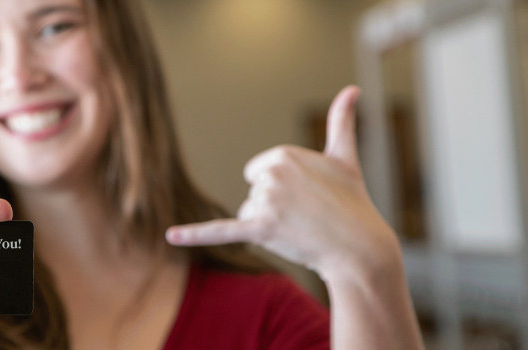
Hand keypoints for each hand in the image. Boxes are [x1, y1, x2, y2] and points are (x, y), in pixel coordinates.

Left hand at [166, 86, 400, 278]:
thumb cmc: (352, 201)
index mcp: (282, 155)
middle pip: (251, 193)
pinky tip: (170, 236)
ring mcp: (265, 203)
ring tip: (299, 228)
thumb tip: (352, 88)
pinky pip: (220, 230)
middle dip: (273, 207)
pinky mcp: (259, 231)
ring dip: (267, 225)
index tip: (306, 194)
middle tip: (306, 214)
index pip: (256, 172)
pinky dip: (194, 235)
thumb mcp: (345, 157)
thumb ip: (342, 121)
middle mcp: (271, 175)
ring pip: (246, 214)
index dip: (279, 187)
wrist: (359, 247)